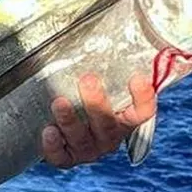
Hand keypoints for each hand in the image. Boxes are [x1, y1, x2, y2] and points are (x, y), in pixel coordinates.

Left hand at [41, 71, 157, 168]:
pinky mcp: (68, 159)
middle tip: (88, 80)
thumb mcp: (101, 88)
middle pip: (108, 124)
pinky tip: (48, 131)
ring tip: (59, 102)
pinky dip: (54, 147)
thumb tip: (101, 32)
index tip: (137, 78)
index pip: (142, 113)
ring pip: (83, 140)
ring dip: (71, 121)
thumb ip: (106, 70)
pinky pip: (63, 158)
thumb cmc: (85, 103)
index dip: (143, 98)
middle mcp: (109, 138)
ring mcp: (89, 150)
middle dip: (97, 103)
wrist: (63, 133)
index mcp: (124, 121)